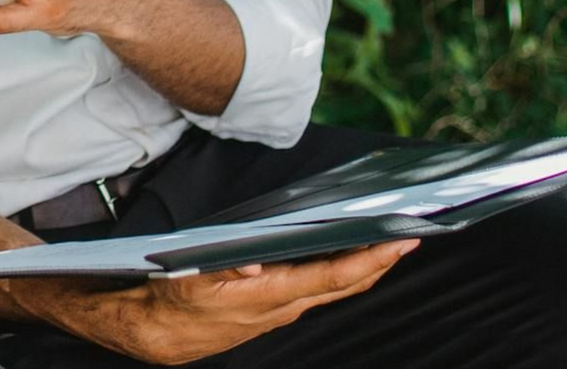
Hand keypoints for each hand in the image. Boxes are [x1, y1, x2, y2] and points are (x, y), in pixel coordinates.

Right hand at [41, 241, 417, 364]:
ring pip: (334, 288)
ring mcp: (281, 310)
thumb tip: (249, 260)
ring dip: (364, 266)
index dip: (371, 259)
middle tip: (412, 233)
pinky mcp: (272, 308)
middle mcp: (284, 306)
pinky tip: (346, 256)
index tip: (401, 239)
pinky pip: (318, 288)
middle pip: (346, 284)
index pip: (333, 276)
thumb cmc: (170, 298)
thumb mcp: (187, 278)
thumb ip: (220, 266)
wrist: (153, 333)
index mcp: (270, 296)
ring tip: (388, 241)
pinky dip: (339, 272)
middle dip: (381, 261)